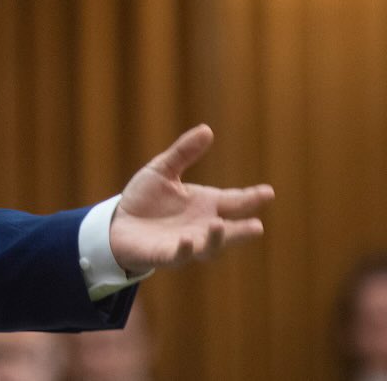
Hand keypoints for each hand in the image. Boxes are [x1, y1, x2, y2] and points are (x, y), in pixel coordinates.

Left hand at [109, 124, 273, 275]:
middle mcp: (201, 226)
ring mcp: (186, 243)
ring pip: (209, 247)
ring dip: (216, 239)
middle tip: (258, 227)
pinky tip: (187, 239)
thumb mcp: (163, 169)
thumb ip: (184, 152)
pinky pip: (178, 256)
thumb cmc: (145, 199)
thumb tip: (207, 129)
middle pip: (229, 231)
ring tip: (219, 225)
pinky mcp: (165, 255)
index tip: (268, 192)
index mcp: (205, 204)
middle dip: (243, 231)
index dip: (251, 198)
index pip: (234, 201)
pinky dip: (185, 250)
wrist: (119, 223)